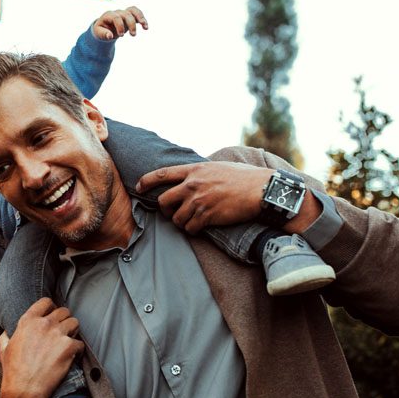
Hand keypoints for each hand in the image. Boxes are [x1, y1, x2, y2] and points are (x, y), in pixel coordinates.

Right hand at [0, 298, 83, 397]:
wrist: (25, 389)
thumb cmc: (13, 371)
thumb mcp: (4, 348)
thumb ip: (6, 335)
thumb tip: (6, 332)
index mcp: (28, 321)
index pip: (46, 302)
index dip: (51, 307)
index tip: (53, 314)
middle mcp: (44, 324)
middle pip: (64, 311)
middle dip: (65, 319)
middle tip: (63, 330)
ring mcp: (57, 334)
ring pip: (75, 323)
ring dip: (73, 331)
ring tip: (69, 341)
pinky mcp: (68, 347)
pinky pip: (80, 343)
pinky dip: (77, 350)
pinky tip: (72, 356)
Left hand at [92, 6, 147, 39]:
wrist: (104, 28)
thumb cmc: (101, 31)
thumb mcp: (98, 34)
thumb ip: (103, 34)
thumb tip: (110, 36)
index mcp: (108, 15)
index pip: (116, 17)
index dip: (120, 26)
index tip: (121, 36)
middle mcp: (116, 12)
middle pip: (126, 14)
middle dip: (131, 24)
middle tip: (133, 35)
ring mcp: (123, 13)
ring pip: (133, 11)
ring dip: (140, 18)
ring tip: (145, 27)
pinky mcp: (129, 16)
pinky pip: (137, 13)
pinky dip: (142, 19)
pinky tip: (146, 27)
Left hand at [136, 162, 273, 233]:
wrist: (260, 190)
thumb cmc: (243, 177)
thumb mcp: (217, 167)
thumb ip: (200, 172)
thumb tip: (191, 177)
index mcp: (193, 171)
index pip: (161, 174)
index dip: (146, 181)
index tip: (138, 186)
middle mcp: (192, 185)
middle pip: (163, 201)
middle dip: (165, 209)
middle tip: (173, 212)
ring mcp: (198, 201)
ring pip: (176, 218)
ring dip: (181, 222)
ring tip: (191, 221)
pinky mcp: (207, 216)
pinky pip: (190, 228)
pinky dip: (193, 230)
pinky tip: (200, 228)